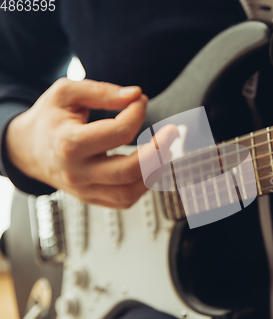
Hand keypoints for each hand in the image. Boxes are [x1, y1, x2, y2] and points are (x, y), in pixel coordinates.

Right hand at [6, 78, 178, 208]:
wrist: (28, 148)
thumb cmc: (50, 118)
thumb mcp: (66, 93)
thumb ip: (101, 91)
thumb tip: (135, 95)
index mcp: (68, 144)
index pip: (117, 133)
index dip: (137, 113)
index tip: (140, 100)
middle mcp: (76, 173)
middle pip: (128, 171)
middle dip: (158, 151)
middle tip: (172, 132)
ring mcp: (84, 190)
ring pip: (129, 192)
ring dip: (155, 171)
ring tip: (165, 150)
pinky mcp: (92, 198)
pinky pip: (124, 200)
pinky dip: (144, 185)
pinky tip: (151, 165)